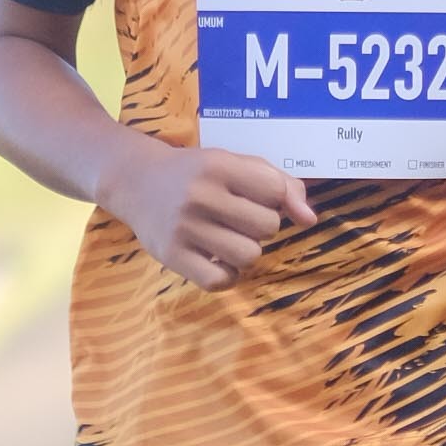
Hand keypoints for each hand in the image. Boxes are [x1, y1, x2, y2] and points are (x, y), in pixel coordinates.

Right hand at [102, 132, 316, 288]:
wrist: (135, 180)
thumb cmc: (197, 173)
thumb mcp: (236, 164)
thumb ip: (280, 184)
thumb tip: (309, 219)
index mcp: (219, 166)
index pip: (276, 191)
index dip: (273, 198)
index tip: (253, 196)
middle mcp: (200, 195)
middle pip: (267, 227)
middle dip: (260, 225)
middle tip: (236, 218)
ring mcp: (184, 228)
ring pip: (249, 256)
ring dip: (245, 251)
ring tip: (227, 238)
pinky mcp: (171, 256)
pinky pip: (221, 281)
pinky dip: (227, 276)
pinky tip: (217, 260)